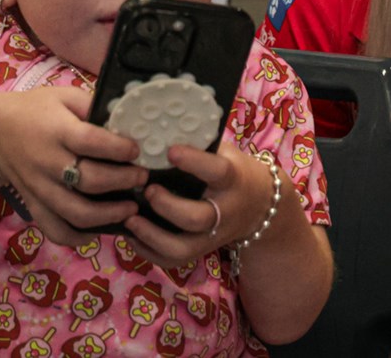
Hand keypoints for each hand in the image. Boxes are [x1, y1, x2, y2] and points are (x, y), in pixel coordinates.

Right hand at [0, 87, 146, 246]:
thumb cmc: (35, 111)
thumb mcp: (63, 96)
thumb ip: (94, 107)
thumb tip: (131, 120)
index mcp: (56, 130)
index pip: (89, 141)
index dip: (118, 148)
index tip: (137, 150)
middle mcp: (47, 161)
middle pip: (88, 180)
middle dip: (122, 181)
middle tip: (142, 178)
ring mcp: (40, 188)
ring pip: (75, 212)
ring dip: (109, 215)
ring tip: (131, 208)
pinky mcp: (34, 204)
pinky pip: (54, 229)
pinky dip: (77, 237)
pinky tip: (99, 232)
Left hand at [121, 144, 278, 269]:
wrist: (260, 206)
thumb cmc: (234, 171)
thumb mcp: (225, 153)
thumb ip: (199, 145)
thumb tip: (156, 130)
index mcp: (234, 180)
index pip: (218, 172)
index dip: (194, 162)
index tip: (170, 150)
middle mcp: (226, 212)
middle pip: (197, 218)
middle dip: (167, 206)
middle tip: (147, 190)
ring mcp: (213, 237)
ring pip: (182, 248)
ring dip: (151, 235)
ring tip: (130, 219)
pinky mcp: (201, 251)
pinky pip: (173, 260)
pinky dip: (148, 251)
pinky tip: (132, 235)